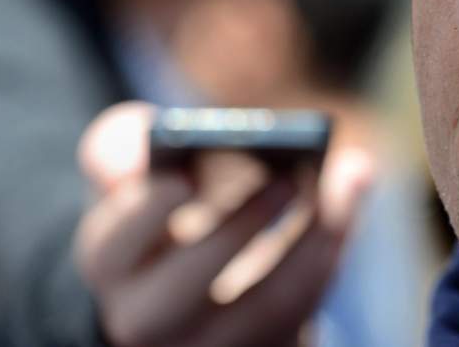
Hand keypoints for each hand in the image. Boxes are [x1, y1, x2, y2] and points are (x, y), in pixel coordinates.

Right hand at [73, 103, 371, 346]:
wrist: (187, 292)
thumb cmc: (162, 213)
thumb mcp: (132, 176)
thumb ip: (123, 145)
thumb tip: (161, 132)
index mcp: (110, 263)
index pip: (109, 248)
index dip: (144, 215)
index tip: (181, 179)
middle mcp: (148, 320)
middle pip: (187, 290)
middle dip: (239, 230)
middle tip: (288, 176)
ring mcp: (209, 345)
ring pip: (266, 307)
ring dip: (312, 239)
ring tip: (344, 178)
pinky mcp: (265, 346)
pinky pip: (305, 314)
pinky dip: (331, 256)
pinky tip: (348, 206)